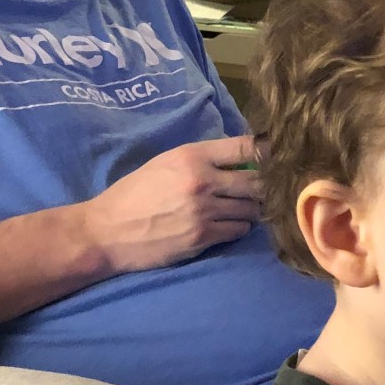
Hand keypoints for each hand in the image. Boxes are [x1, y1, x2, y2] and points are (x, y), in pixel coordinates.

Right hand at [81, 135, 262, 274]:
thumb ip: (201, 159)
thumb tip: (240, 158)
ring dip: (253, 208)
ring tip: (246, 206)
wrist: (107, 232)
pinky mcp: (203, 237)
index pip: (245, 147)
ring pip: (252, 208)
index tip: (277, 155)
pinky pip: (239, 230)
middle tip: (267, 187)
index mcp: (191, 156)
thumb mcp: (165, 163)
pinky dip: (239, 227)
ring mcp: (204, 211)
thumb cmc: (134, 194)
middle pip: (256, 181)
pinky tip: (229, 224)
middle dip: (264, 185)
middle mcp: (202, 181)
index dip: (266, 151)